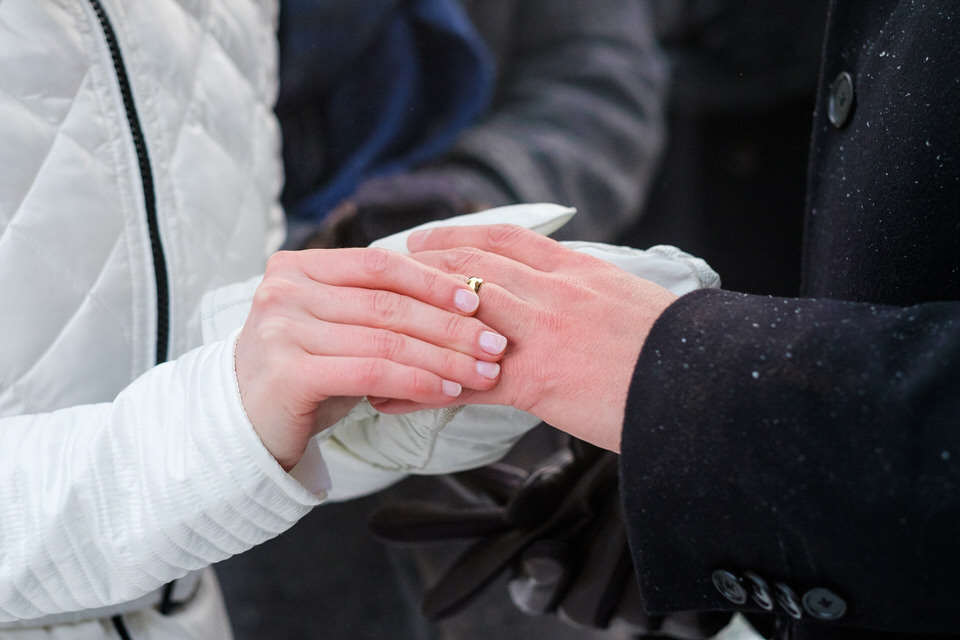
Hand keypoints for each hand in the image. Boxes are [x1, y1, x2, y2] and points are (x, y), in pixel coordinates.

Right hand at [235, 247, 507, 469]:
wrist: (245, 425)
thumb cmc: (304, 371)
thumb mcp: (336, 325)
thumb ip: (378, 303)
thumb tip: (463, 297)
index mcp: (298, 267)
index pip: (378, 264)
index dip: (432, 280)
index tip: (478, 299)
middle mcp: (284, 291)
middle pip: (387, 303)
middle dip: (451, 325)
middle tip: (496, 342)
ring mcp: (281, 330)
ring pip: (385, 340)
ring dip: (444, 357)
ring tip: (483, 370)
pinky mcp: (288, 373)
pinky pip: (371, 373)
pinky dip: (417, 381)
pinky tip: (448, 391)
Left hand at [394, 225, 676, 451]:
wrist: (706, 387)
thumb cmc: (681, 353)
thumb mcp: (637, 304)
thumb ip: (599, 293)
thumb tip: (582, 297)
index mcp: (580, 271)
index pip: (505, 239)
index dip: (457, 234)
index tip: (426, 238)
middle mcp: (555, 292)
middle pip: (470, 264)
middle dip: (419, 267)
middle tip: (384, 275)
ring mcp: (542, 333)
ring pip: (459, 310)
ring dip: (410, 318)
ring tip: (374, 328)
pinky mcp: (535, 380)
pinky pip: (460, 381)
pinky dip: (418, 388)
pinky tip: (389, 396)